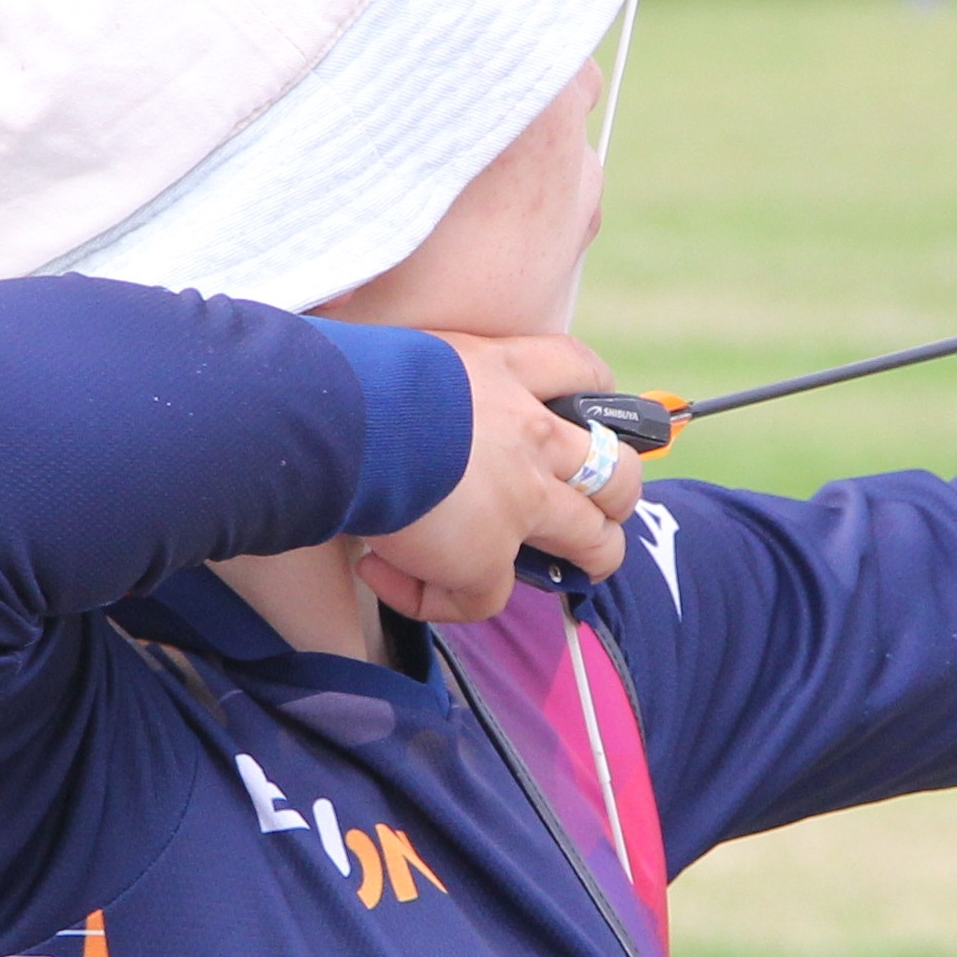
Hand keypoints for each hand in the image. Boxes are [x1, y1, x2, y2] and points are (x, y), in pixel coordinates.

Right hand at [352, 334, 628, 623]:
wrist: (339, 421)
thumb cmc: (349, 379)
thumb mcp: (412, 357)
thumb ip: (435, 388)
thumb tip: (398, 415)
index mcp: (506, 371)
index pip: (579, 370)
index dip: (594, 393)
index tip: (584, 411)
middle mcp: (530, 435)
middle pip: (616, 471)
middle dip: (617, 496)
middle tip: (590, 511)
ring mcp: (520, 501)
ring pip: (594, 542)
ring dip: (585, 561)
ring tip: (550, 571)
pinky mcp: (486, 557)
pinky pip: (486, 599)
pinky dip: (438, 598)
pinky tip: (384, 575)